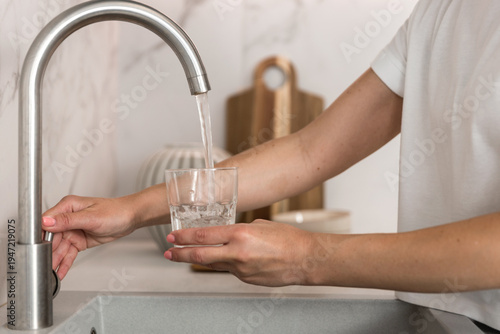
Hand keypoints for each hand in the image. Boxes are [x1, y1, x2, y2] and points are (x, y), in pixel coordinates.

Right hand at [42, 195, 136, 279]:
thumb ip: (68, 221)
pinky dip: (65, 262)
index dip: (40, 235)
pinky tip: (60, 271)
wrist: (131, 218)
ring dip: (55, 260)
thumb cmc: (116, 211)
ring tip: (49, 273)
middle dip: (47, 252)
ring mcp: (74, 229)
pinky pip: (69, 253)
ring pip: (59, 247)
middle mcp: (68, 218)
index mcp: (68, 206)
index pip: (47, 222)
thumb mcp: (91, 217)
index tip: (36, 248)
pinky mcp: (80, 240)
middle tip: (42, 266)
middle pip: (51, 237)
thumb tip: (47, 221)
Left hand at [164, 220, 318, 286]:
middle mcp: (237, 253)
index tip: (173, 236)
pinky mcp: (246, 280)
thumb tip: (228, 233)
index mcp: (240, 234)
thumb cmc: (288, 239)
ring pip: (214, 264)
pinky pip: (231, 270)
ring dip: (202, 259)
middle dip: (181, 254)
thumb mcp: (260, 225)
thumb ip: (240, 230)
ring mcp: (241, 269)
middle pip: (201, 255)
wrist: (305, 259)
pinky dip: (226, 264)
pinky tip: (231, 259)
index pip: (204, 235)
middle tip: (169, 252)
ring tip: (190, 256)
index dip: (185, 237)